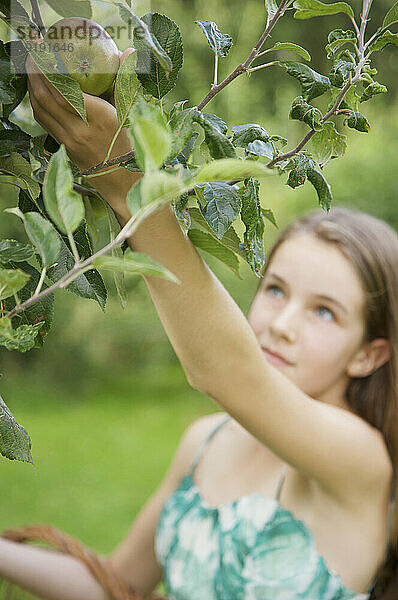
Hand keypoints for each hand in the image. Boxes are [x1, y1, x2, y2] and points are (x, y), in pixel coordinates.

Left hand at [26, 45, 139, 206]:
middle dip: (34, 73)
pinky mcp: (64, 148)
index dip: (48, 69)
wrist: (125, 183)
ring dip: (32, 88)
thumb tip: (128, 52)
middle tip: (32, 54)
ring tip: (32, 69)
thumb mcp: (132, 113)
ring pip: (41, 110)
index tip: (43, 50)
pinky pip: (44, 122)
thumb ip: (126, 82)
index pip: (64, 91)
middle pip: (46, 98)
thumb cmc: (132, 146)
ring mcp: (69, 141)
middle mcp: (80, 130)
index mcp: (99, 118)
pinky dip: (38, 104)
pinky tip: (39, 92)